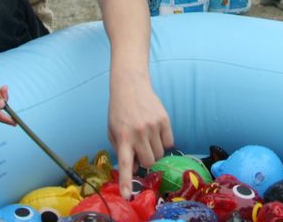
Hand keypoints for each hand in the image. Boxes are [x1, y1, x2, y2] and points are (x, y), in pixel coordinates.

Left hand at [108, 78, 172, 195]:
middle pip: (150, 161)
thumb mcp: (113, 131)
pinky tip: (155, 130)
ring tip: (146, 136)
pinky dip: (163, 141)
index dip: (126, 181)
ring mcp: (153, 126)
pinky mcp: (164, 120)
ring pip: (160, 153)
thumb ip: (121, 150)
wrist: (130, 86)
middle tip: (140, 148)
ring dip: (154, 150)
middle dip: (146, 159)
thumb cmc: (119, 111)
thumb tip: (136, 167)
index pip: (125, 164)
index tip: (127, 195)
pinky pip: (169, 142)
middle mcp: (138, 133)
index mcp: (123, 137)